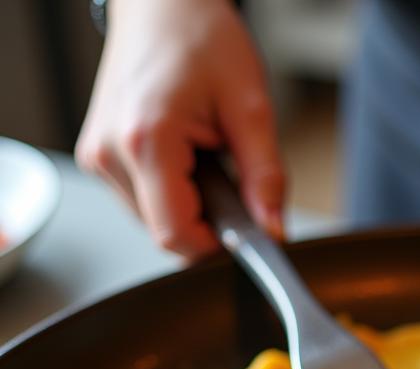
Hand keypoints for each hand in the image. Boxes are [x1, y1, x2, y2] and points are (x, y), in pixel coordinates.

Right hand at [76, 0, 284, 258]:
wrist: (162, 4)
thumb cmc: (200, 38)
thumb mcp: (250, 108)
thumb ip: (266, 177)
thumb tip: (274, 229)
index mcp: (146, 141)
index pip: (176, 236)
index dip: (216, 246)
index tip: (244, 230)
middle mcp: (111, 153)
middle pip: (166, 232)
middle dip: (206, 221)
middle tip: (227, 176)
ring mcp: (99, 156)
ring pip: (154, 221)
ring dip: (189, 206)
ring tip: (203, 157)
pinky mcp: (99, 156)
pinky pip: (144, 202)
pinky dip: (172, 192)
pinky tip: (185, 157)